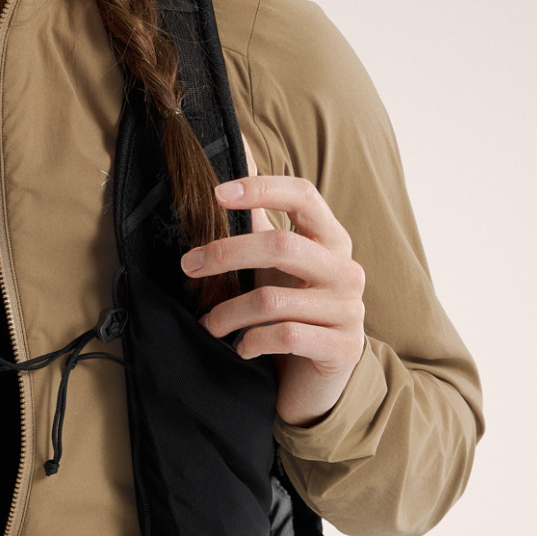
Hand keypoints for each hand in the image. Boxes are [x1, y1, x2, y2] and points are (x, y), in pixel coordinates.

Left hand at [180, 138, 365, 428]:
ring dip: (228, 312)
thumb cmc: (292, 312)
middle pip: (280, 245)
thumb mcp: (274, 265)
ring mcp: (348, 310)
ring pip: (273, 300)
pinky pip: (285, 336)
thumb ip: (258, 219)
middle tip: (188, 266)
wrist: (315, 380)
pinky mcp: (342, 348)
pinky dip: (251, 341)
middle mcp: (346, 270)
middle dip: (225, 254)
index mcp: (331, 240)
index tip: (217, 194)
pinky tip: (241, 348)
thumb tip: (239, 155)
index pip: (303, 196)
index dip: (260, 189)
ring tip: (208, 324)